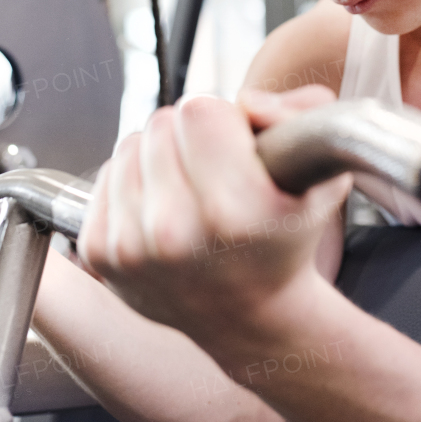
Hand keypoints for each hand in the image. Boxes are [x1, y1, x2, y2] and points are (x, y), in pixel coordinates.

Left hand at [77, 86, 349, 359]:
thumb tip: (248, 103)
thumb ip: (299, 118)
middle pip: (161, 123)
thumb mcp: (320, 179)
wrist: (250, 318)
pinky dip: (133, 182)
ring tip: (191, 191)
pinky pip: (106, 175)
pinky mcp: (100, 255)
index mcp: (232, 212)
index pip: (198, 110)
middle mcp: (174, 235)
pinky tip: (164, 210)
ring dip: (159, 156)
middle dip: (190, 136)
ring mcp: (131, 248)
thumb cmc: (286, 240)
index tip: (239, 147)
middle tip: (215, 171)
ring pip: (130, 145)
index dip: (223, 119)